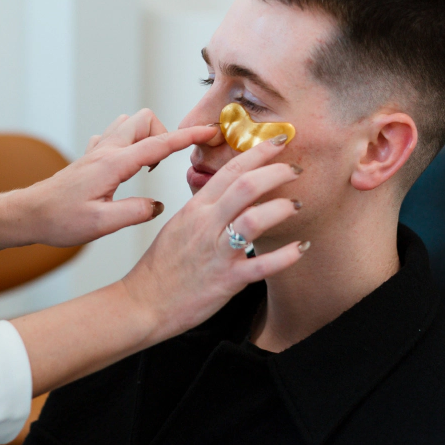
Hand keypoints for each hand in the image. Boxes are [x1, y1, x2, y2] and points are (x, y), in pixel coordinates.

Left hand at [16, 109, 216, 246]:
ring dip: (146, 137)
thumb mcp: (101, 224)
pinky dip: (130, 144)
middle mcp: (106, 150)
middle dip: (163, 134)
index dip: (188, 136)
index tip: (209, 131)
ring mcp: (97, 150)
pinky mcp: (90, 157)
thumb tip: (157, 205)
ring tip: (147, 168)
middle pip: (145, 120)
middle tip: (163, 165)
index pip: (159, 144)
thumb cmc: (59, 220)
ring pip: (130, 123)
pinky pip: (115, 135)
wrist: (28, 215)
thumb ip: (135, 212)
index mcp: (113, 163)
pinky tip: (126, 168)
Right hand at [120, 135, 306, 340]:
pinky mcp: (226, 280)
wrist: (143, 303)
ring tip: (298, 205)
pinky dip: (285, 256)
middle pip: (246, 186)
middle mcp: (206, 225)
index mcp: (196, 209)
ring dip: (281, 208)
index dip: (258, 152)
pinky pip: (261, 265)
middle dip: (276, 172)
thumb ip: (204, 206)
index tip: (278, 141)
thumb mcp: (180, 225)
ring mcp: (217, 252)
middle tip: (296, 168)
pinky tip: (302, 247)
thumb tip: (225, 188)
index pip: (230, 170)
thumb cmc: (162, 266)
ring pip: (254, 220)